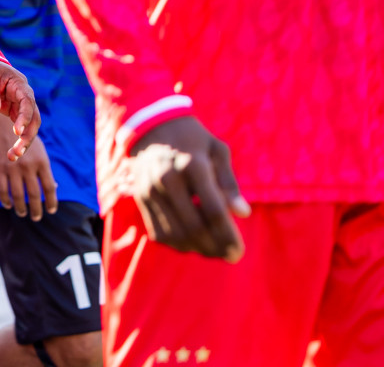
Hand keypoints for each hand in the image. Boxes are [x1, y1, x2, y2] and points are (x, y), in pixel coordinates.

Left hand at [0, 59, 38, 160]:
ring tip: (13, 157)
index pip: (27, 101)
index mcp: (18, 83)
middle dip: (28, 135)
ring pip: (30, 125)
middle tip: (17, 152)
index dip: (24, 117)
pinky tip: (12, 154)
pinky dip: (18, 140)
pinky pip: (21, 128)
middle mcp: (24, 95)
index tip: (17, 132)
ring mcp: (21, 104)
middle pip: (34, 117)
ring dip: (24, 142)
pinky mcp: (15, 112)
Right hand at [0, 117, 56, 220]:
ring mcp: (12, 168)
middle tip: (37, 217)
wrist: (3, 123)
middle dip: (36, 209)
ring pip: (17, 195)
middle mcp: (28, 166)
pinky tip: (8, 205)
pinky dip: (5, 200)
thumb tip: (53, 188)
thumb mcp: (39, 151)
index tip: (51, 210)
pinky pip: (2, 190)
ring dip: (21, 208)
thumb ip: (44, 169)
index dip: (51, 202)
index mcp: (42, 162)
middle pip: (34, 194)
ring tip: (22, 213)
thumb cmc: (24, 139)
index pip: (49, 188)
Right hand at [128, 116, 249, 261]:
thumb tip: (243, 214)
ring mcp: (150, 190)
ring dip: (197, 249)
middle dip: (215, 248)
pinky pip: (158, 232)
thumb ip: (230, 183)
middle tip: (230, 256)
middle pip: (194, 227)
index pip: (213, 211)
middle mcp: (168, 179)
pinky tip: (192, 242)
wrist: (150, 126)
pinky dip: (177, 243)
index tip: (239, 252)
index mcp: (192, 165)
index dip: (228, 236)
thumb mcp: (218, 150)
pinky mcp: (140, 198)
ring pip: (175, 234)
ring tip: (214, 251)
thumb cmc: (193, 139)